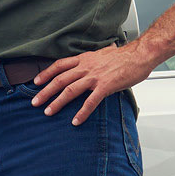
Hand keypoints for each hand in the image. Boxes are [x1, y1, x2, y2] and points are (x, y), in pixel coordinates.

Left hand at [31, 44, 154, 124]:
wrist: (139, 55)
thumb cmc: (124, 56)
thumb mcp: (102, 54)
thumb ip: (92, 60)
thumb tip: (89, 62)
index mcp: (84, 59)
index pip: (59, 65)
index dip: (46, 73)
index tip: (36, 81)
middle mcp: (86, 67)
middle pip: (60, 80)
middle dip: (45, 91)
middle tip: (35, 102)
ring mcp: (95, 77)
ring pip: (70, 91)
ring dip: (57, 102)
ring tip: (48, 112)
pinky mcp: (105, 86)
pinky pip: (90, 102)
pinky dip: (81, 113)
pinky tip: (75, 121)